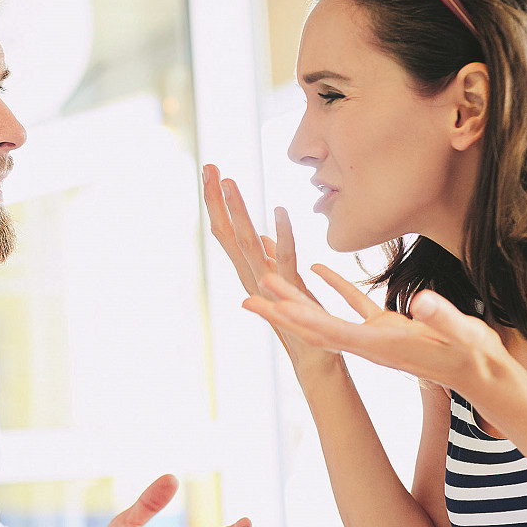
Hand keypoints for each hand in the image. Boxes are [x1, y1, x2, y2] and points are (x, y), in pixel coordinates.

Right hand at [202, 164, 337, 373]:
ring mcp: (270, 285)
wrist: (316, 359)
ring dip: (237, 211)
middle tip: (210, 167)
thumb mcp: (285, 282)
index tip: (212, 173)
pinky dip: (282, 234)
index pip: (227, 232)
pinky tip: (280, 210)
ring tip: (230, 182)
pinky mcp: (292, 292)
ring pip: (248, 243)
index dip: (218, 203)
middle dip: (219, 199)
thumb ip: (272, 257)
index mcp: (251, 272)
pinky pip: (286, 259)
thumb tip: (265, 235)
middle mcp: (253, 277)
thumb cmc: (302, 319)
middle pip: (228, 233)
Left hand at [245, 265, 508, 397]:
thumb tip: (421, 304)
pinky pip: (352, 303)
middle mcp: (368, 343)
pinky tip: (316, 267)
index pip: (331, 331)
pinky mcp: (386, 326)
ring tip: (268, 276)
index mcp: (380, 345)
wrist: (483, 375)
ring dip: (296, 298)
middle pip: (314, 327)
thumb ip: (441, 318)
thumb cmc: (474, 356)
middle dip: (281, 312)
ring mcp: (374, 336)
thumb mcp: (462, 335)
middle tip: (247, 296)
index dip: (300, 318)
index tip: (272, 307)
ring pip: (325, 315)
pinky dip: (332, 285)